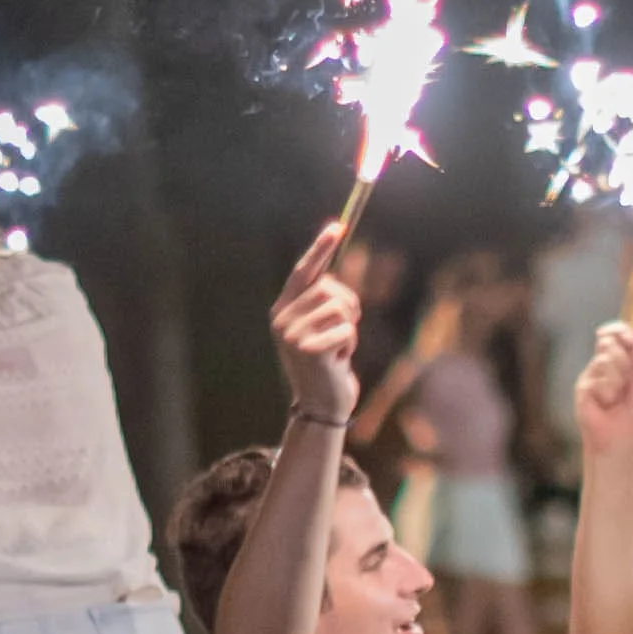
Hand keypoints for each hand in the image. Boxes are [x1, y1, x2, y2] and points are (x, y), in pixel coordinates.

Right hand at [268, 223, 358, 418]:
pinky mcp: (308, 350)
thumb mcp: (319, 328)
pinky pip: (346, 330)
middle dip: (348, 306)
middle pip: (328, 288)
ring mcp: (292, 334)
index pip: (302, 272)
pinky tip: (339, 361)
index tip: (337, 228)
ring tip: (339, 348)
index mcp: (282, 309)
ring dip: (349, 328)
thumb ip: (321, 302)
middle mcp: (281, 319)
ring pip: (339, 308)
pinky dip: (350, 344)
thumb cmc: (327, 363)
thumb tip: (332, 268)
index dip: (320, 249)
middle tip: (345, 330)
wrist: (321, 405)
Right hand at [576, 318, 632, 459]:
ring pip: (606, 358)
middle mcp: (606, 366)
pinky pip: (598, 376)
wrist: (623, 439)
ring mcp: (593, 375)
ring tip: (618, 398)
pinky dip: (609, 390)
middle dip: (623, 355)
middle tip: (628, 377)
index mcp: (623, 363)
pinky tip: (607, 404)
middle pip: (609, 339)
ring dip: (619, 378)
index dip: (621, 330)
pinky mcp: (583, 386)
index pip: (617, 335)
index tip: (628, 335)